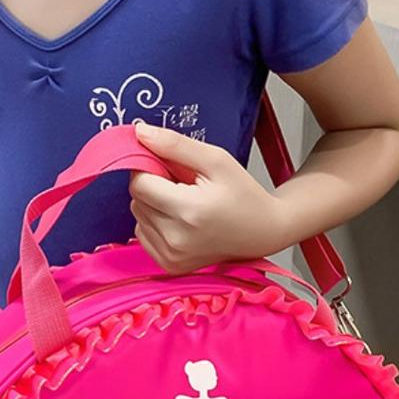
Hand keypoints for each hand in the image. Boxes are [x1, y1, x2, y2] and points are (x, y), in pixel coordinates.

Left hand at [129, 120, 292, 273]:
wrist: (262, 232)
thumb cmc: (244, 195)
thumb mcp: (215, 159)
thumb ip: (175, 144)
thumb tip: (140, 132)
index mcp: (189, 211)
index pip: (139, 184)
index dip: (149, 168)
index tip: (169, 166)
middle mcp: (177, 239)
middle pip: (137, 200)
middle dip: (153, 186)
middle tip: (182, 185)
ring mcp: (172, 256)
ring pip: (138, 217)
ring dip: (153, 205)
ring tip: (184, 203)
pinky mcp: (169, 265)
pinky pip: (144, 235)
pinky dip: (155, 223)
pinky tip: (180, 220)